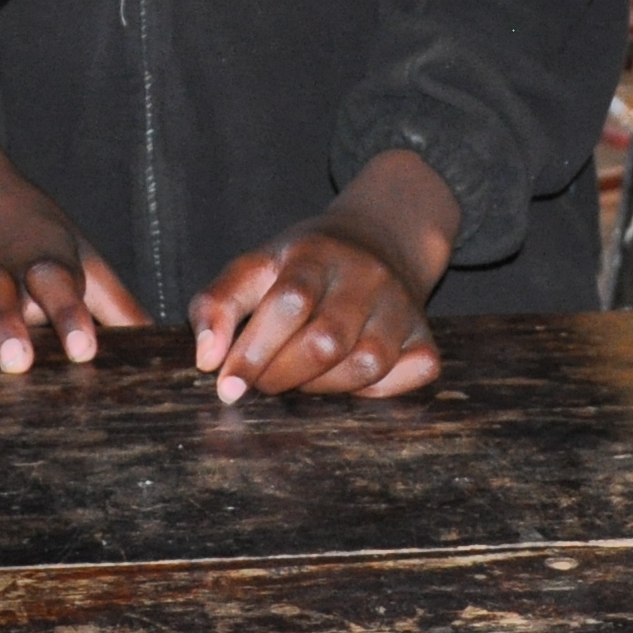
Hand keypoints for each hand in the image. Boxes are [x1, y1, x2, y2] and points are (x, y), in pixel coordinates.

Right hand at [0, 103, 146, 370]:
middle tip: (19, 360)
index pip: (60, 286)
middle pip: (1, 296)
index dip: (71, 316)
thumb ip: (113, 303)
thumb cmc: (32, 229)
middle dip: (9, 325)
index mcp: (41, 260)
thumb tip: (157, 345)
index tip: (83, 350)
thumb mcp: (78, 254)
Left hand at [189, 151, 456, 402]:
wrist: (378, 241)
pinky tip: (346, 381)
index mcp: (316, 253)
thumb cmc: (302, 265)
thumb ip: (217, 305)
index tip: (228, 385)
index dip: (255, 349)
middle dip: (282, 375)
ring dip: (322, 388)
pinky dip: (374, 392)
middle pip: (327, 341)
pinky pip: (408, 376)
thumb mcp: (255, 268)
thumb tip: (207, 360)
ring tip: (298, 380)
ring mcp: (401, 307)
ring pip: (365, 365)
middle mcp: (366, 277)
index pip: (289, 302)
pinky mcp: (425, 337)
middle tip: (261, 383)